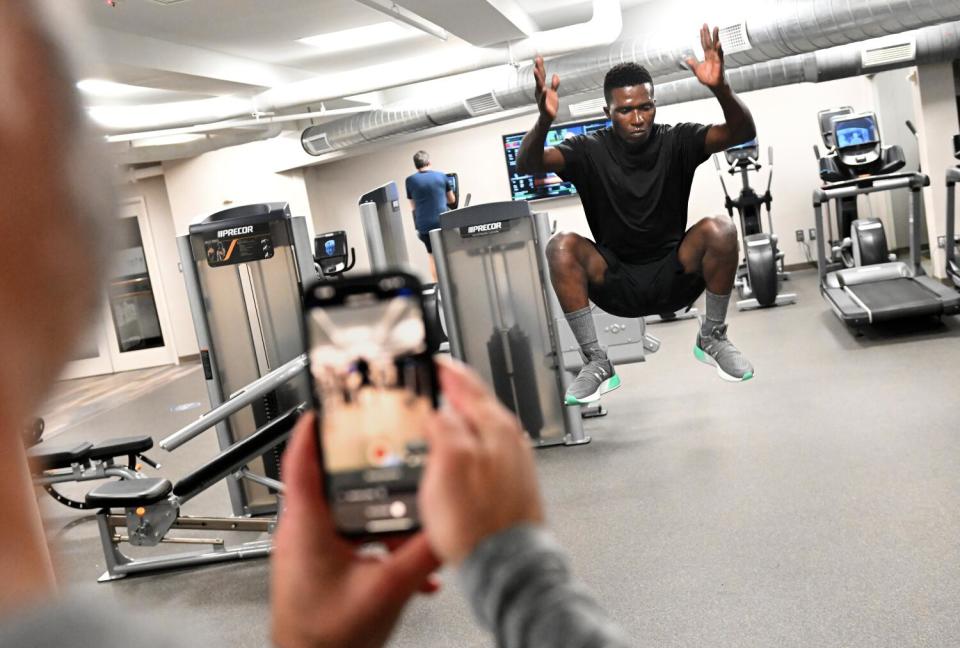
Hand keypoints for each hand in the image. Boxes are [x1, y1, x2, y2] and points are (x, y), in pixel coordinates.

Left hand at [271, 412, 440, 647]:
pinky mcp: (320, 566)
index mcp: (307, 527)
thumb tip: (449, 529)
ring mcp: (309, 550)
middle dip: (368, 472)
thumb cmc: (325, 640)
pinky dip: (379, 543)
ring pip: (347, 513)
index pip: (302, 462)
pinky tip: (404, 562)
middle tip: (388, 453)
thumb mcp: (386, 590)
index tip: (327, 405)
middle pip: (333, 482)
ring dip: (380, 516)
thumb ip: (422, 555)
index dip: (315, 429)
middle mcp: (301, 533)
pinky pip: (352, 539)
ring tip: (408, 523)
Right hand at [419, 360, 544, 564]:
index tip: (430, 361)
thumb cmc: (479, 523)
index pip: (467, 383)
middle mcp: (510, 440)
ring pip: (479, 430)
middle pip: (475, 405)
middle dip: (451, 394)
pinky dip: (466, 447)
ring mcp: (513, 463)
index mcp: (495, 426)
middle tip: (428, 387)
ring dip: (457, 421)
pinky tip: (454, 460)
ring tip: (436, 420)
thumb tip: (437, 410)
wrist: (506, 567)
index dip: (444, 370)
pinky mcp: (511, 485)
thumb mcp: (448, 464)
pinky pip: (484, 453)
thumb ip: (443, 428)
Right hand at [533, 55, 559, 123]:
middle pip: (539, 78)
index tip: (539, 57)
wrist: (548, 118)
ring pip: (539, 87)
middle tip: (537, 61)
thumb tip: (555, 75)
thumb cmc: (549, 106)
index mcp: (542, 88)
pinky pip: (543, 99)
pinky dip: (543, 94)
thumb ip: (554, 84)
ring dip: (538, 79)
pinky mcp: (544, 105)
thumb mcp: (553, 93)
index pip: (541, 75)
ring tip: (536, 71)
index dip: (540, 66)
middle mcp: (540, 92)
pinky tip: (544, 89)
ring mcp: (541, 98)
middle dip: (538, 69)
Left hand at [685, 24, 725, 90]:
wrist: (714, 86)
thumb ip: (693, 64)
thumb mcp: (697, 70)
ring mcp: (717, 58)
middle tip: (706, 24)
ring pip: (716, 45)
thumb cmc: (708, 79)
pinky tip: (719, 43)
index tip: (701, 29)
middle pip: (709, 42)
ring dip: (716, 37)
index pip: (704, 44)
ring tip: (716, 28)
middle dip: (707, 33)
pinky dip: (719, 49)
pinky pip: (719, 55)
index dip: (702, 36)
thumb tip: (687, 58)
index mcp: (707, 56)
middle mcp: (712, 55)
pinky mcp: (720, 63)